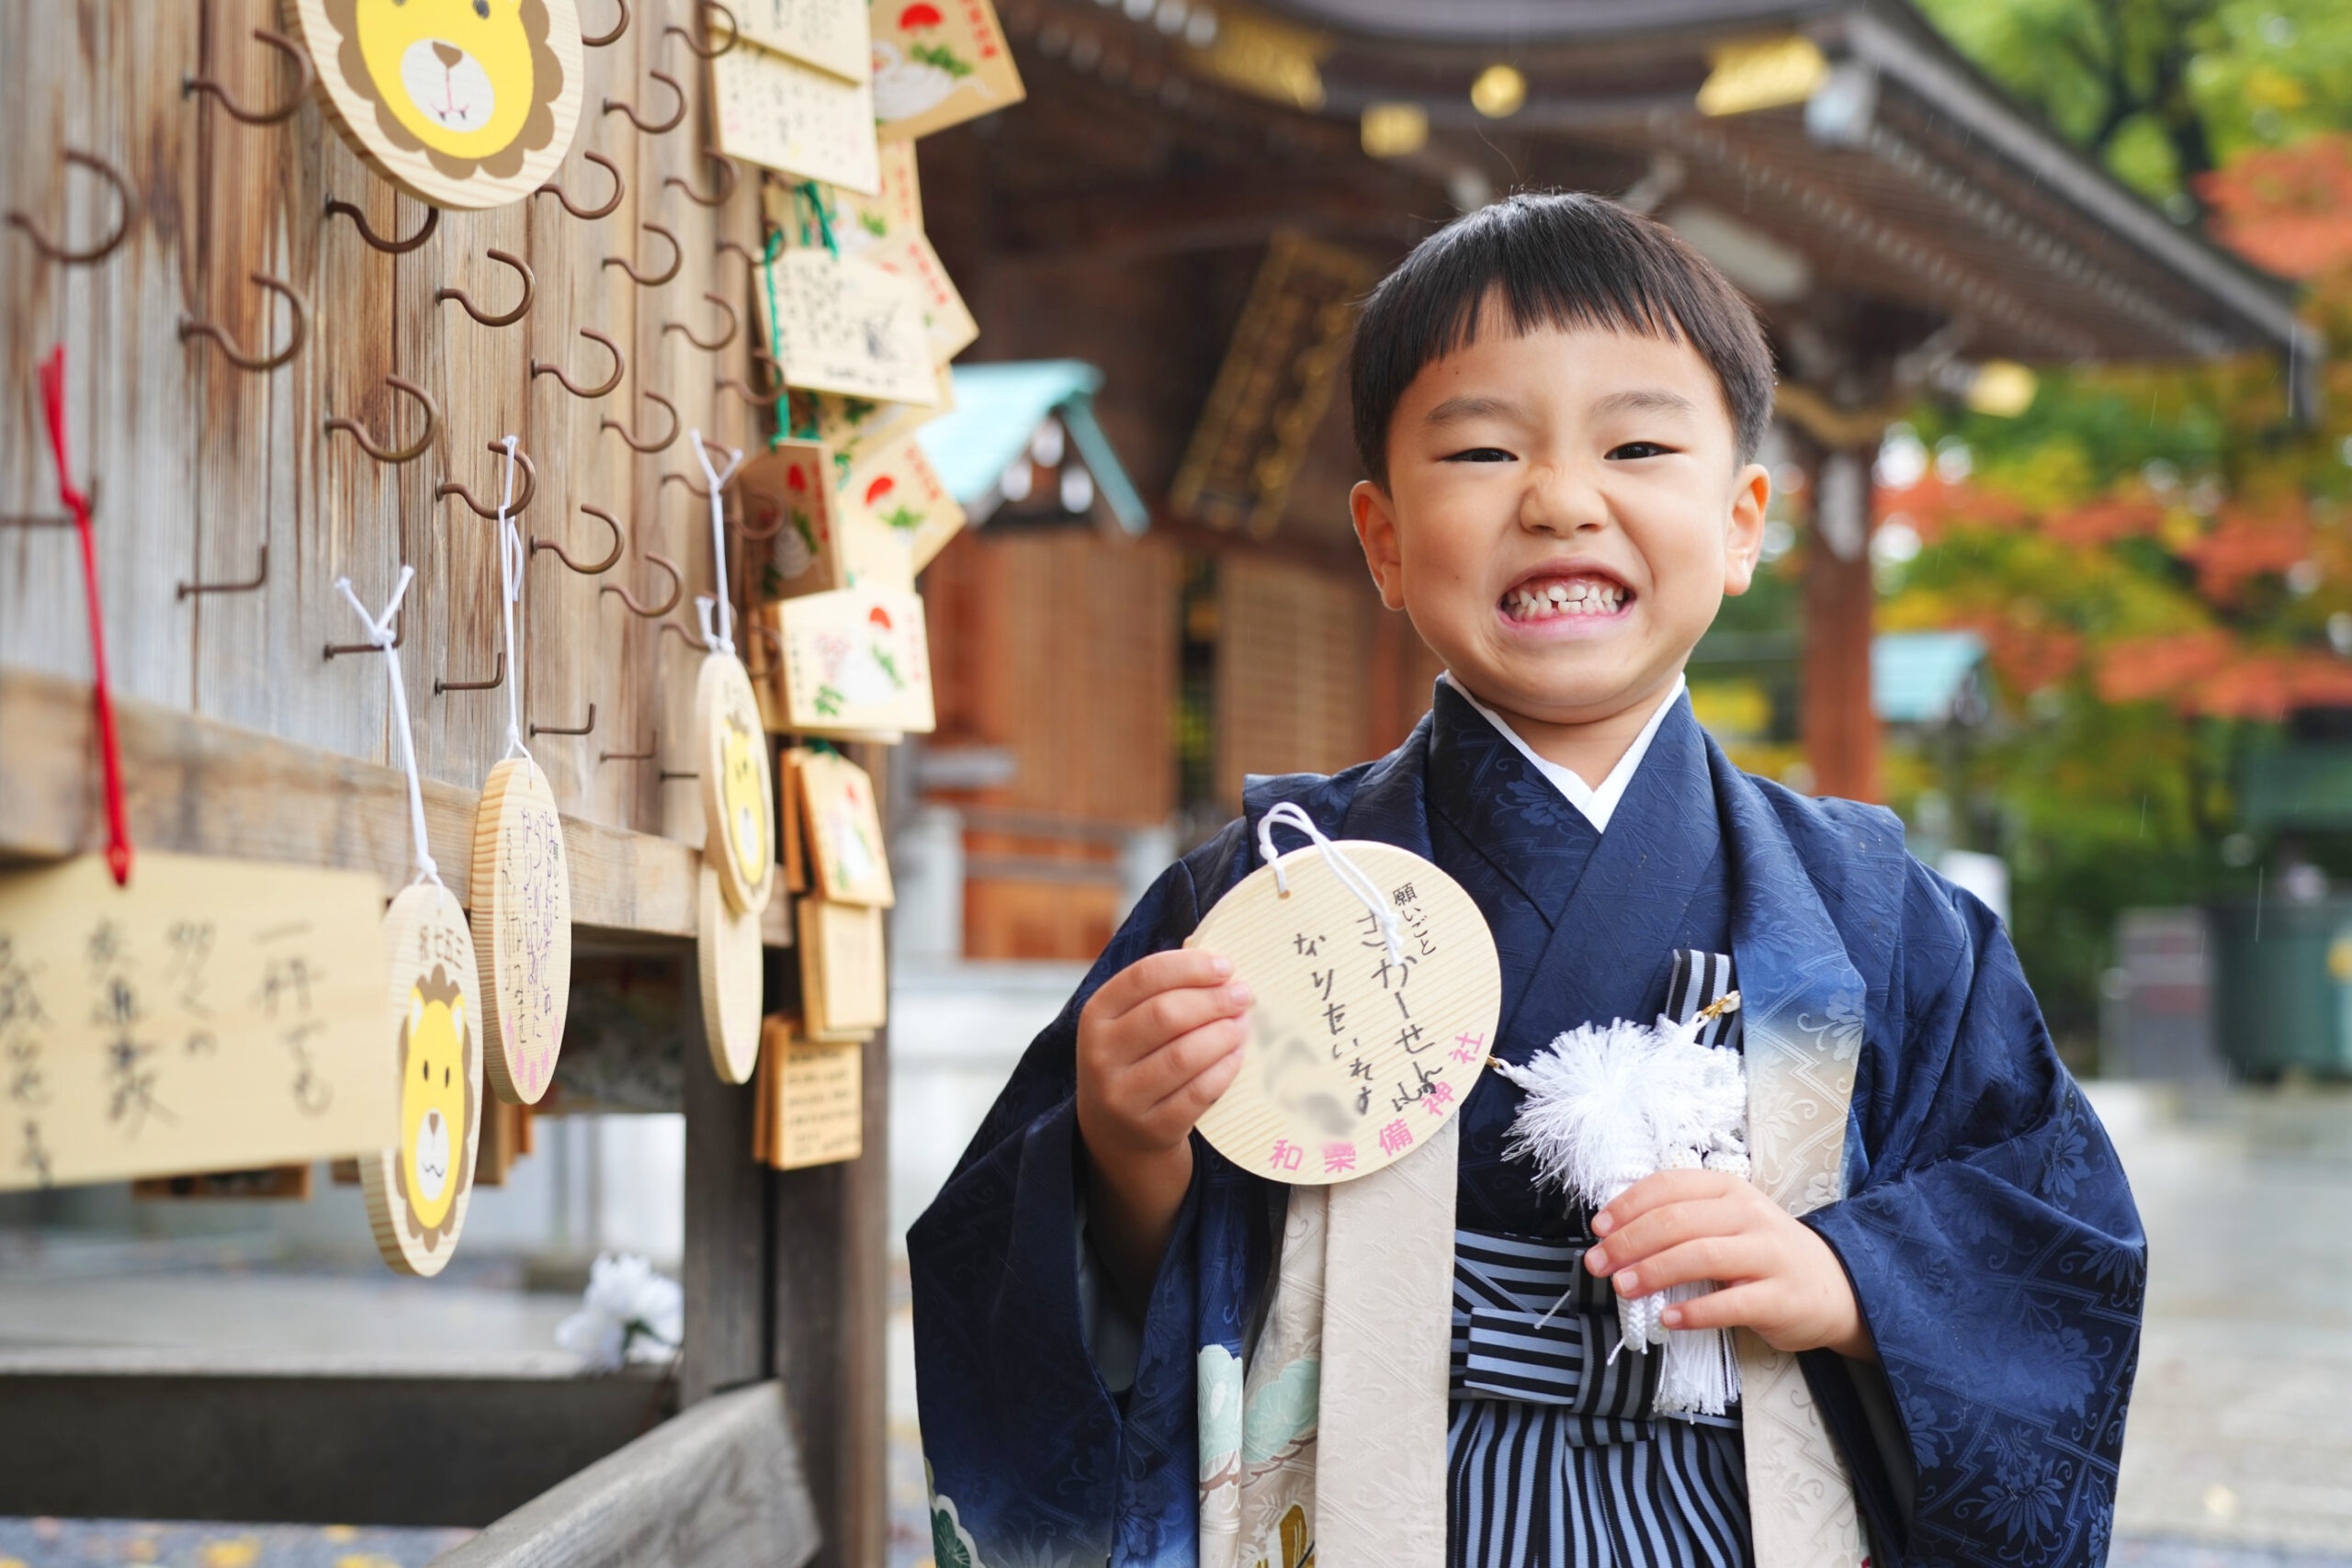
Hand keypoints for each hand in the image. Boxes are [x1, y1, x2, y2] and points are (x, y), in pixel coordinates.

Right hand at [1074, 949, 1252, 1303]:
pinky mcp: (1150, 1128)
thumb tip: (1210, 948)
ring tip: (1244, 1025)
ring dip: (1224, 1035)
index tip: (1226, 965)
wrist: (1115, 1131)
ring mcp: (1122, 1096)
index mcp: (1095, 1016)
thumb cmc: (1135, 1057)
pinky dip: (1224, 1070)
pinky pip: (1198, 1094)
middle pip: (1167, 1015)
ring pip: (1184, 1056)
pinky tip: (1238, 1056)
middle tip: (1245, 995)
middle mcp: (1101, 1055)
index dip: (1190, 967)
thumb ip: (1160, 987)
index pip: (1144, 977)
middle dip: (1214, 1000)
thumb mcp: (1129, 1021)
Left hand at [1582, 1169, 1875, 1361]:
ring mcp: (1768, 1255)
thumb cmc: (1764, 1253)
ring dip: (1653, 1272)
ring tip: (1623, 1287)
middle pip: (1677, 1221)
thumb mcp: (1728, 1221)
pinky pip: (1730, 1304)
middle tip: (1598, 1264)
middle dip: (1629, 1242)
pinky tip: (1667, 1319)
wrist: (1835, 1286)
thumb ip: (1683, 1219)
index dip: (1628, 1206)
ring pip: (1701, 1255)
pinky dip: (1694, 1311)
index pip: (1669, 1187)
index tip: (1598, 1228)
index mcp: (1729, 1189)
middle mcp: (1750, 1215)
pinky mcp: (1780, 1297)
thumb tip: (1616, 1233)